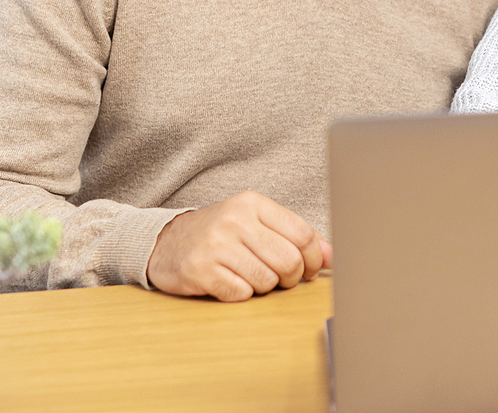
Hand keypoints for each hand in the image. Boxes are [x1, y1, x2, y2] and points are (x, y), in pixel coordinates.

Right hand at [146, 190, 332, 300]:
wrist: (166, 242)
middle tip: (283, 279)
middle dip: (292, 278)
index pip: (303, 234)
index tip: (311, 270)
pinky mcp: (200, 271)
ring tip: (252, 277)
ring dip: (265, 287)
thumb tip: (331, 256)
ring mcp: (216, 245)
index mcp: (253, 204)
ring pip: (267, 280)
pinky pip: (241, 294)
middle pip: (289, 261)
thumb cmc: (220, 233)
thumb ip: (294, 235)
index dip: (314, 259)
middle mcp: (235, 220)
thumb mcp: (256, 222)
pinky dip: (242, 294)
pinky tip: (231, 282)